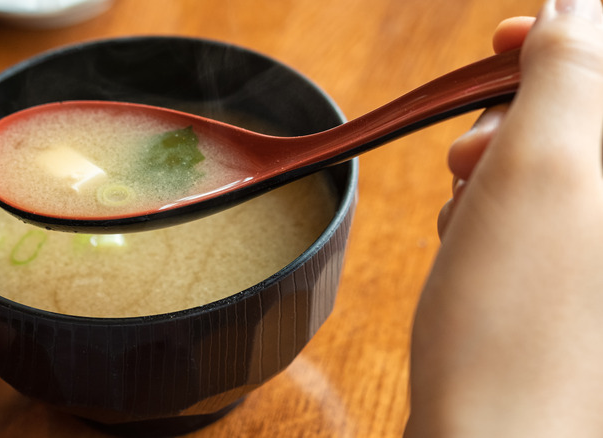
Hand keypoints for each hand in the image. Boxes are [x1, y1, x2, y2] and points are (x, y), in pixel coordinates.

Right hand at [407, 0, 602, 435]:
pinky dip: (497, 213)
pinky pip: (541, 214)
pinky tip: (470, 244)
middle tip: (467, 158)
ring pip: (558, 166)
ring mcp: (599, 254)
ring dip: (497, 170)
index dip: (568, 39)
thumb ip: (572, 66)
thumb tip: (574, 3)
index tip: (502, 44)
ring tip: (464, 214)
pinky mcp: (578, 284)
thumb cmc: (516, 324)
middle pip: (588, 118)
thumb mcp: (544, 169)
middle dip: (517, 119)